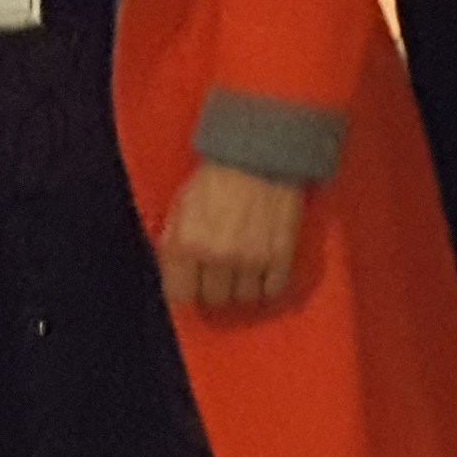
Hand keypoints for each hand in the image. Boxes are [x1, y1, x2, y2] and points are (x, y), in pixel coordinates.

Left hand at [158, 164, 307, 313]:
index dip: (185, 291)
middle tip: (218, 275)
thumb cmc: (215, 180)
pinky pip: (273, 289)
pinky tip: (264, 273)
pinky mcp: (281, 256)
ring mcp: (252, 260)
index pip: (180, 295)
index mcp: (186, 245)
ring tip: (243, 272)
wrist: (259, 157)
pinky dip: (267, 285)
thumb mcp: (179, 209)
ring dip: (242, 287)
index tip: (192, 285)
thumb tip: (177, 273)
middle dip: (214, 289)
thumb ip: (175, 243)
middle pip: (214, 299)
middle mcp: (217, 258)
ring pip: (244, 298)